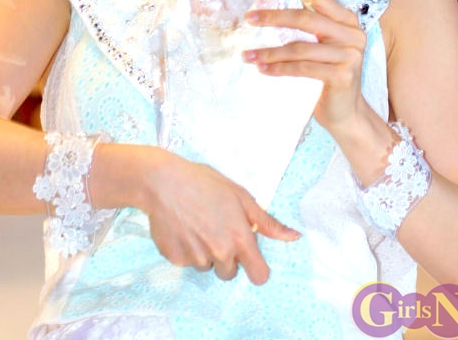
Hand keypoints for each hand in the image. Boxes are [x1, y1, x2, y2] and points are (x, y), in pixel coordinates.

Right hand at [139, 148, 299, 284]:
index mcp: (239, 238)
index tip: (249, 257)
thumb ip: (267, 222)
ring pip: (207, 266)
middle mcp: (219, 253)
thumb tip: (294, 237)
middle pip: (230, 273)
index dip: (256, 268)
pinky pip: (187, 262)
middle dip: (226, 257)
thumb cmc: (204, 183)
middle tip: (216, 229)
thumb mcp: (240, 196)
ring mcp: (196, 258)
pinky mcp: (176, 259)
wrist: (163, 181)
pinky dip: (186, 250)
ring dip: (205, 252)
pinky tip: (181, 227)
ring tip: (196, 224)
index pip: (259, 276)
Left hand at [242, 0, 366, 131]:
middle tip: (249, 17)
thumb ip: (310, 25)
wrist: (347, 113)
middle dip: (274, 17)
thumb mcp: (323, 44)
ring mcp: (350, 55)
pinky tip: (262, 69)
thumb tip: (270, 7)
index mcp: (347, 20)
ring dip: (269, 51)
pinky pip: (302, 68)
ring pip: (300, 48)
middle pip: (306, 19)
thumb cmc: (328, 74)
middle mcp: (352, 34)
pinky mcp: (343, 76)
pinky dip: (279, 69)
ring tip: (248, 55)